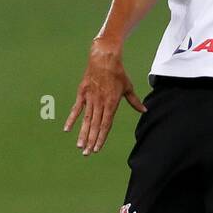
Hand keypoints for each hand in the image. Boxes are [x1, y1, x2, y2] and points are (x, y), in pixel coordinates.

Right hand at [64, 41, 146, 155]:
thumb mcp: (128, 88)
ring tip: (80, 146)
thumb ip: (134, 102)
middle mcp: (100, 103)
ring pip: (86, 120)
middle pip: (95, 126)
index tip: (97, 149)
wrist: (104, 58)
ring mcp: (90, 98)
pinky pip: (76, 108)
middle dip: (91, 141)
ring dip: (82, 134)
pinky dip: (71, 119)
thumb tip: (144, 110)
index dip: (101, 138)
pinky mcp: (82, 93)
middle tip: (87, 153)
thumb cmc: (118, 73)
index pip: (106, 125)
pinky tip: (67, 129)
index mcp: (111, 104)